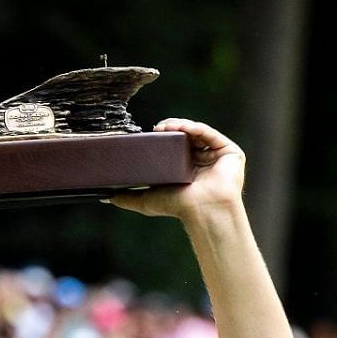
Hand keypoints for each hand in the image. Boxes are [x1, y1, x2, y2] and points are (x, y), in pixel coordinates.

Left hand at [106, 119, 244, 222]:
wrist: (203, 212)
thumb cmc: (179, 208)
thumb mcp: (147, 201)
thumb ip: (128, 198)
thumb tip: (106, 196)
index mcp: (188, 170)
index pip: (175, 148)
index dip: (163, 139)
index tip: (149, 134)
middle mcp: (204, 162)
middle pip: (186, 137)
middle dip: (171, 129)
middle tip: (156, 128)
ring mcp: (218, 157)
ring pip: (197, 133)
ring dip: (181, 125)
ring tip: (165, 126)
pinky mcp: (230, 153)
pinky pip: (210, 134)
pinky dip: (195, 127)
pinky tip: (180, 127)